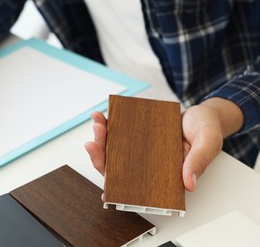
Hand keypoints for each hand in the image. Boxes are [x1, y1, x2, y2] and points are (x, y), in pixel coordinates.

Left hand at [85, 98, 242, 191]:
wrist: (204, 113)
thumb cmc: (207, 129)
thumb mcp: (208, 143)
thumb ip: (199, 161)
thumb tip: (189, 183)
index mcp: (165, 174)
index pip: (140, 186)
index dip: (121, 190)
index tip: (107, 190)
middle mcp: (149, 163)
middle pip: (119, 168)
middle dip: (102, 157)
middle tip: (94, 143)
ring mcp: (142, 149)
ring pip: (115, 150)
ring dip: (101, 139)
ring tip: (97, 123)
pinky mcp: (138, 134)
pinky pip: (119, 133)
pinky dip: (108, 125)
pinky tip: (101, 117)